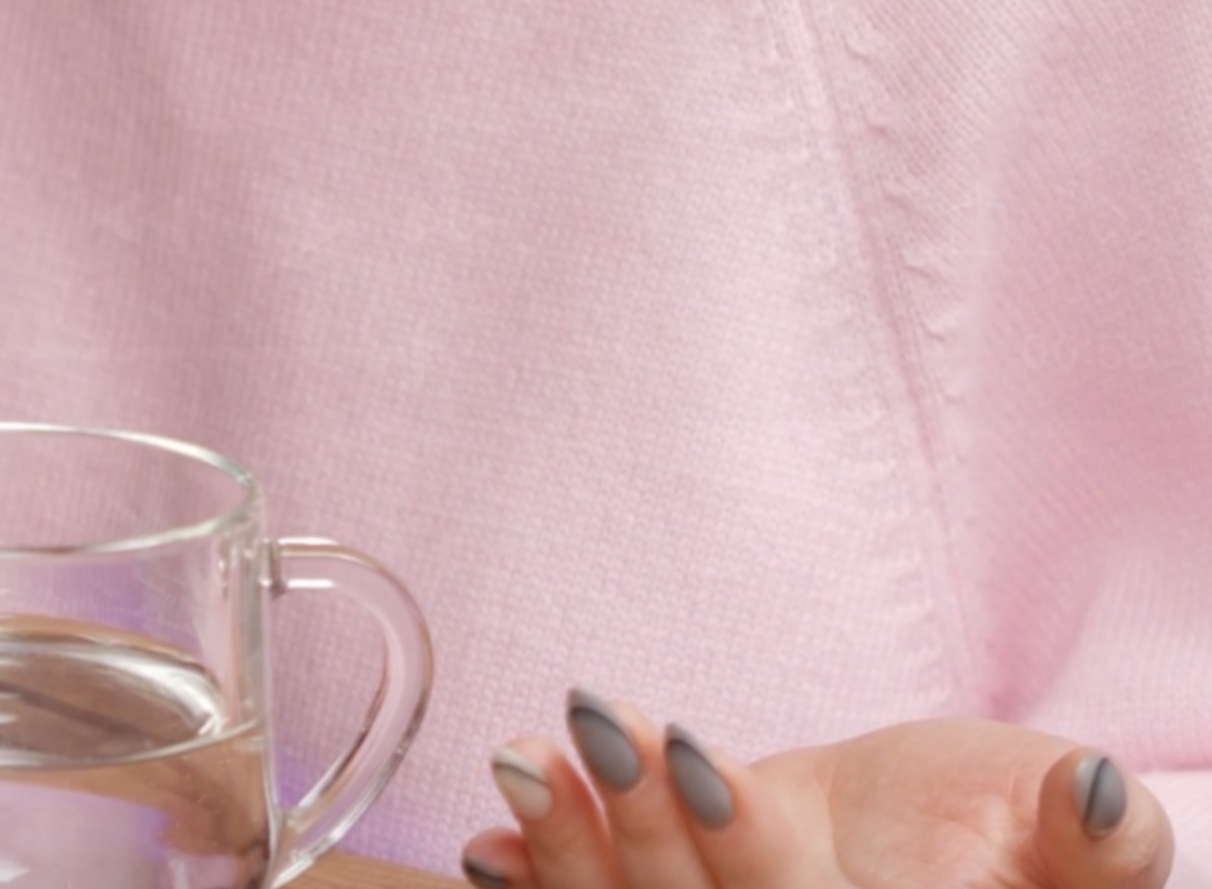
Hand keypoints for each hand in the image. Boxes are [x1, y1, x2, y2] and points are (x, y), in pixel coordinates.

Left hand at [463, 697, 1174, 888]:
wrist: (956, 848)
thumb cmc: (1025, 834)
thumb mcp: (1076, 831)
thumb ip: (1096, 839)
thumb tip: (1096, 787)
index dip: (741, 842)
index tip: (689, 748)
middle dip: (638, 829)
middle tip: (589, 713)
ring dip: (570, 850)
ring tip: (524, 756)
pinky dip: (538, 886)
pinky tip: (488, 844)